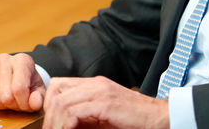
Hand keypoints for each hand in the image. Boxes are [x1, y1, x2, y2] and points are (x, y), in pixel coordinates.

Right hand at [0, 53, 45, 111]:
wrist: (16, 77)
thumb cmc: (29, 84)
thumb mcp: (39, 91)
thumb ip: (39, 98)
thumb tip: (35, 102)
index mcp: (22, 60)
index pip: (18, 89)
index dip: (23, 103)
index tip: (27, 104)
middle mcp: (5, 59)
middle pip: (5, 96)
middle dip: (13, 104)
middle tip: (17, 101)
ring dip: (1, 104)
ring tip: (8, 98)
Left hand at [42, 76, 169, 128]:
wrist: (159, 118)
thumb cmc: (133, 120)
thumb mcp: (103, 116)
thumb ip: (84, 116)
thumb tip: (63, 124)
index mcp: (94, 84)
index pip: (59, 84)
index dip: (49, 103)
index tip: (49, 121)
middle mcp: (95, 84)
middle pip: (57, 91)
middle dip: (48, 114)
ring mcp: (101, 92)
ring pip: (62, 101)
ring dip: (55, 121)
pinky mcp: (106, 104)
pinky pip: (75, 111)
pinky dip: (66, 124)